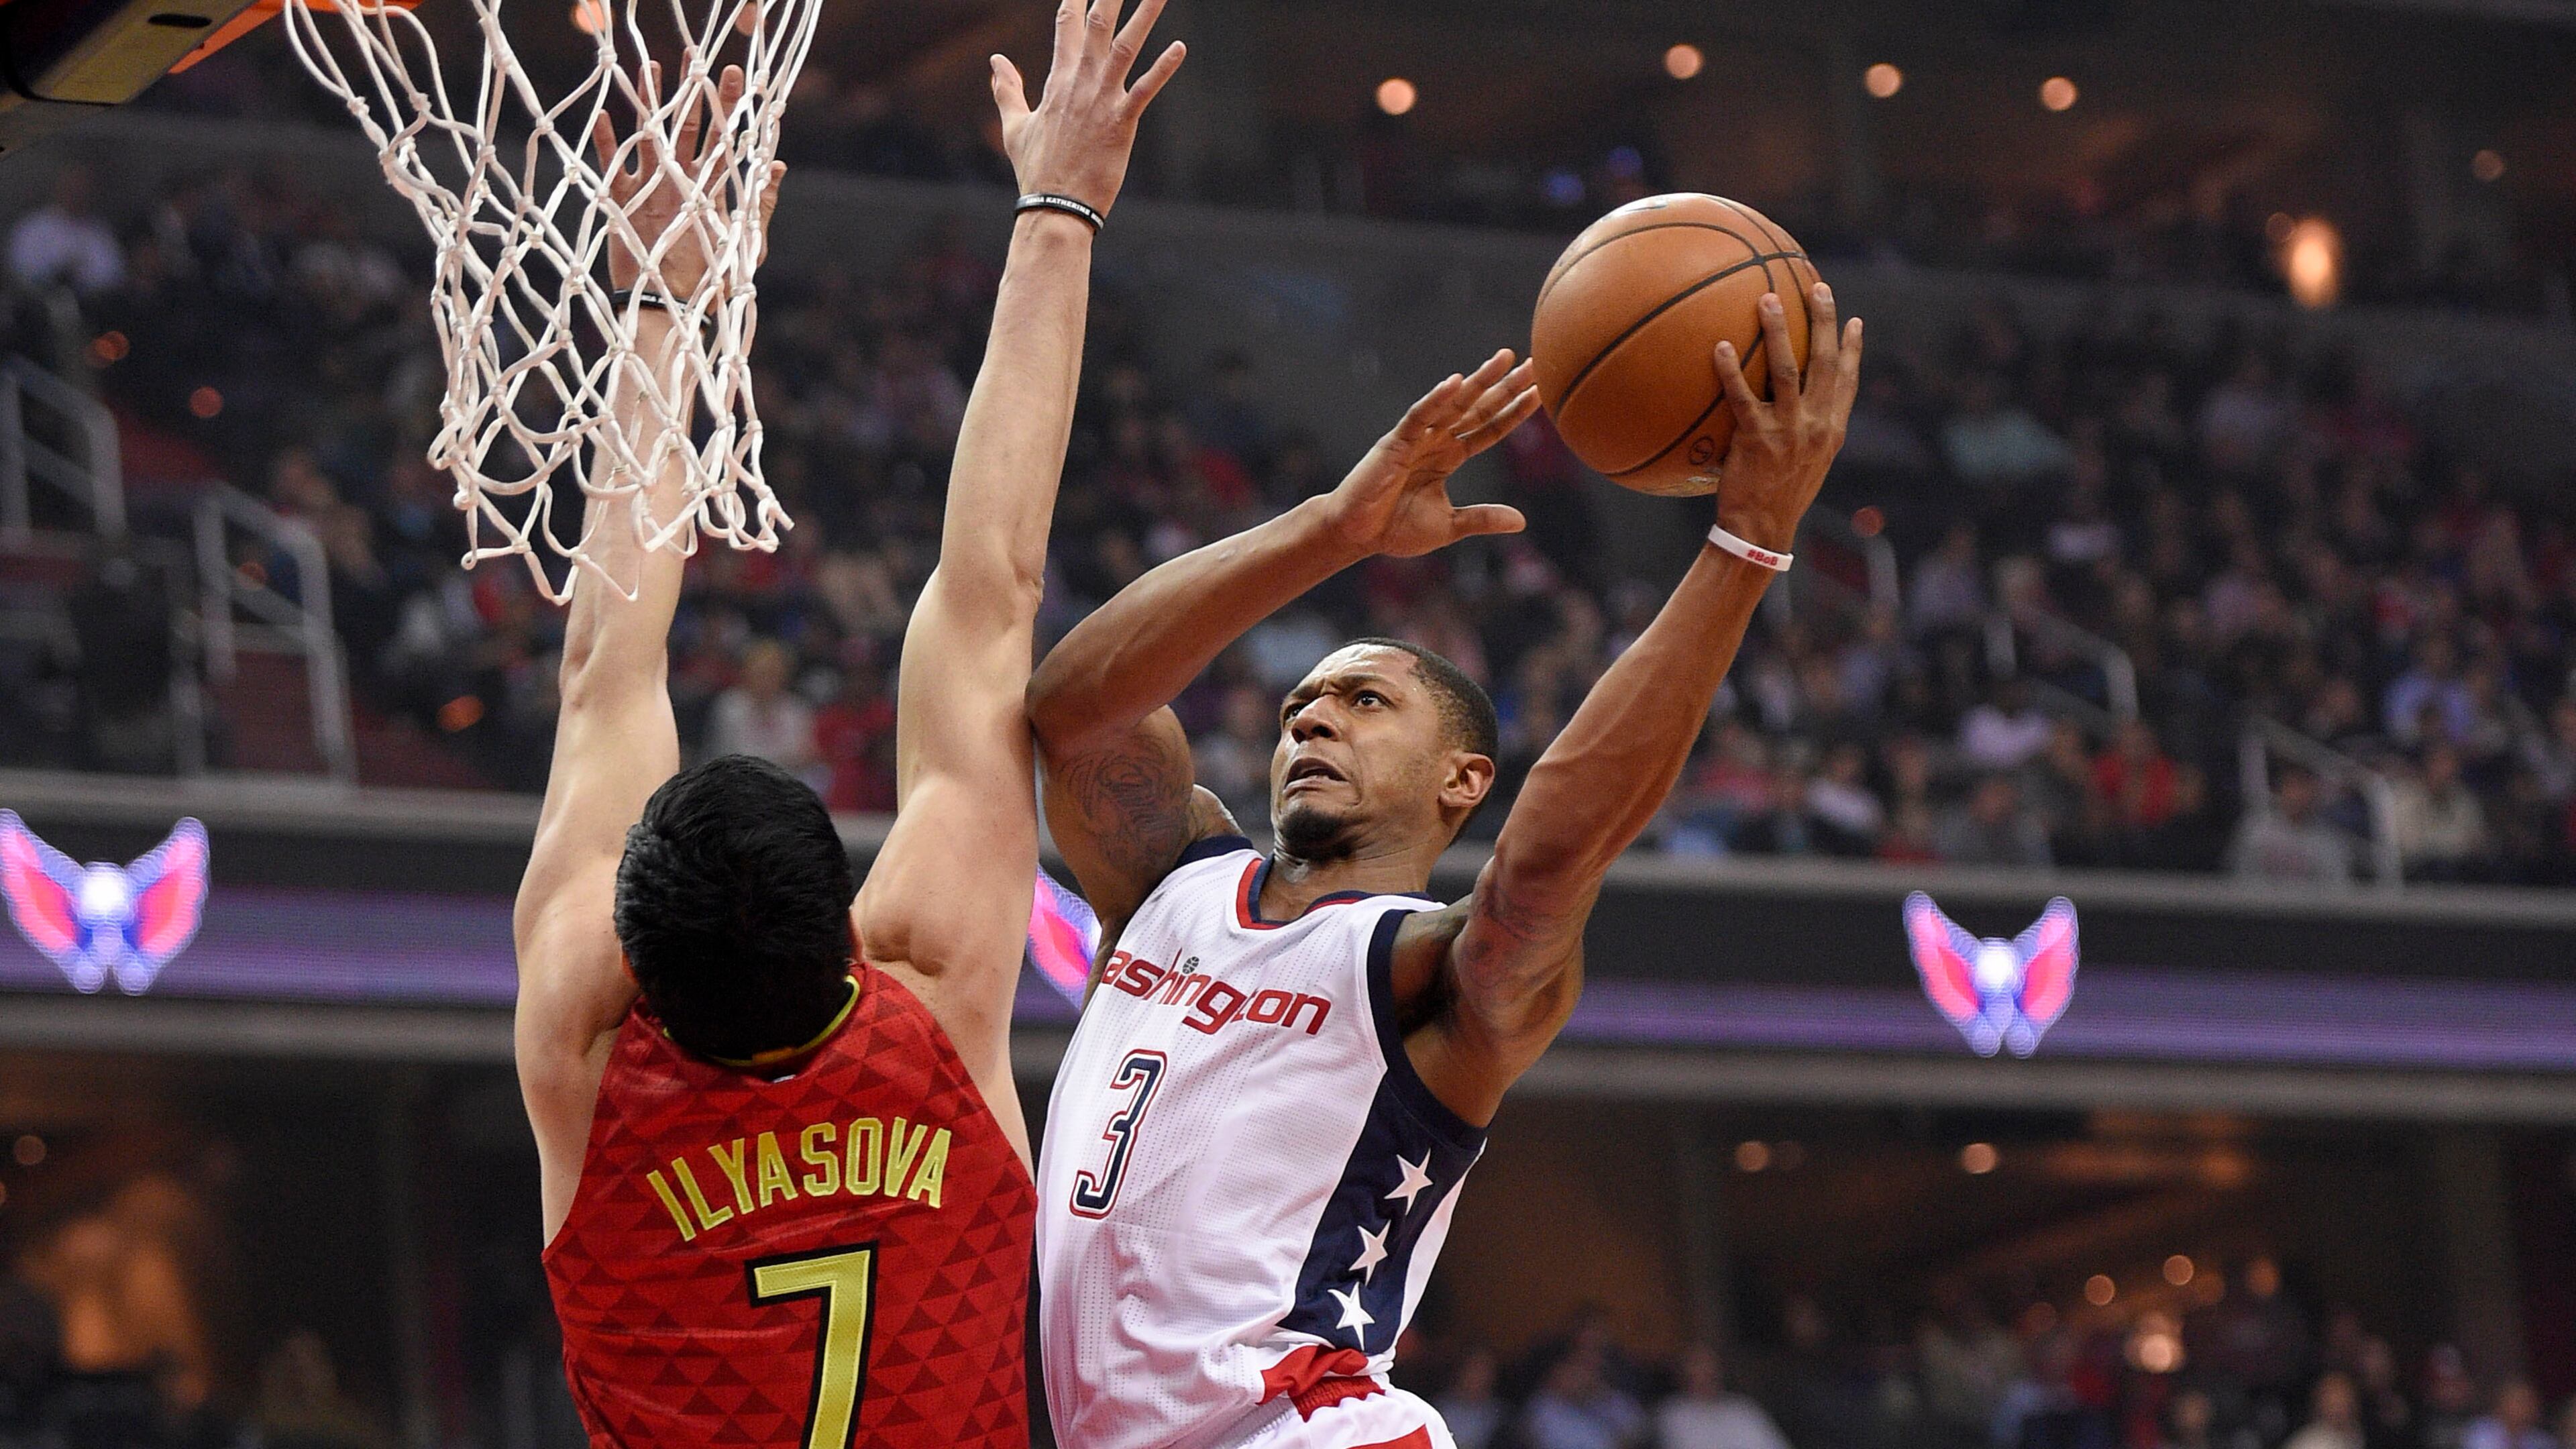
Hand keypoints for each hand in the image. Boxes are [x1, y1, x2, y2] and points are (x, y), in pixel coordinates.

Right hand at [590, 64, 783, 300]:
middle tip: (695, 57)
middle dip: (691, 93)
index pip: (722, 138)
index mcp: (709, 186)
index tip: (736, 75)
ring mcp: (650, 188)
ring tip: (648, 70)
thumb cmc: (713, 279)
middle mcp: (679, 180)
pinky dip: (607, 143)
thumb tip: (777, 165)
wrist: (674, 305)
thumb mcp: (745, 242)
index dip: (728, 107)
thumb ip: (760, 204)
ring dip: (648, 104)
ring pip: (648, 136)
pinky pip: (612, 167)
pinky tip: (605, 116)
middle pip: (685, 126)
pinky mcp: (622, 203)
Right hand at [991, 0, 1186, 217]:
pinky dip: (1163, 68)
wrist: (1054, 207)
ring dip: (1145, 15)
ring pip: (1126, 46)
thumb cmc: (1036, 170)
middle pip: (1098, 23)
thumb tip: (995, 60)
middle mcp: (1080, 81)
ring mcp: (1101, 100)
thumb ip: (1006, 89)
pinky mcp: (1121, 122)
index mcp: (1057, 79)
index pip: (1067, 24)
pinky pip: (1145, 89)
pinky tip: (1180, 47)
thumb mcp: (1014, 126)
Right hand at [1321, 349, 1540, 558]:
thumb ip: (1482, 518)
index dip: (1514, 412)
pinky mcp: (1395, 443)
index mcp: (1449, 457)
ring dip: (1480, 382)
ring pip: (1454, 404)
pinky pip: (1419, 417)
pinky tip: (1456, 382)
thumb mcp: (1449, 526)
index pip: (1488, 429)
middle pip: (1478, 409)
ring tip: (1505, 360)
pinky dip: (1435, 400)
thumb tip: (1521, 521)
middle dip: (1505, 387)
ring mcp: (1416, 439)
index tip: (1540, 393)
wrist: (1356, 535)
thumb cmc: (1395, 529)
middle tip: (1534, 364)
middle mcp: (1436, 441)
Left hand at [1709, 282, 1862, 552]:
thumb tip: (1792, 409)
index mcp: (1832, 430)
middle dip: (1825, 321)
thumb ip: (1806, 433)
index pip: (1848, 382)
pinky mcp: (1757, 439)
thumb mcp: (1805, 466)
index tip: (1855, 321)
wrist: (1762, 531)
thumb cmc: (1777, 498)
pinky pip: (1742, 396)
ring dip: (1778, 331)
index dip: (1853, 349)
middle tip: (1817, 287)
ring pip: (1787, 370)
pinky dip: (1731, 370)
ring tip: (1766, 298)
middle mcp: (1817, 426)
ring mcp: (1789, 431)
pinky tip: (1721, 346)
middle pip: (1825, 363)